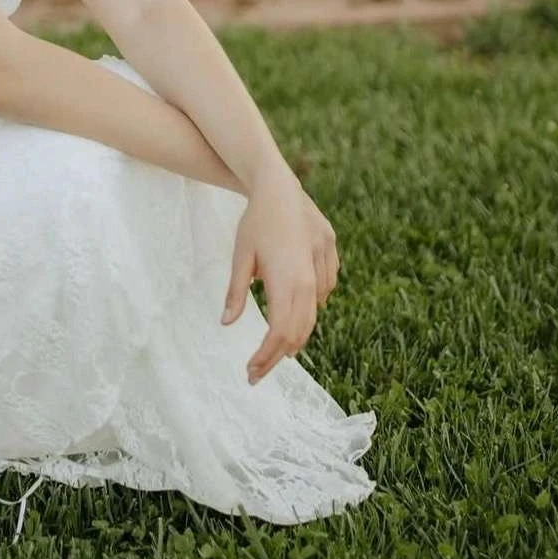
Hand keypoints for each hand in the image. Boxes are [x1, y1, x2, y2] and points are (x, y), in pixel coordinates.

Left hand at [220, 168, 339, 384]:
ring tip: (274, 348)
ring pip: (313, 315)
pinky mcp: (330, 256)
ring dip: (295, 335)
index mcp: (286, 281)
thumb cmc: (255, 222)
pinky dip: (309, 307)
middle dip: (277, 355)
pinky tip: (294, 310)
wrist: (280, 187)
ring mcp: (324, 267)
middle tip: (257, 369)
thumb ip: (235, 292)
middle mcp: (309, 279)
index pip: (278, 333)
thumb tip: (227, 324)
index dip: (265, 357)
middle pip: (298, 332)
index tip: (251, 371)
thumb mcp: (240, 257)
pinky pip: (323, 292)